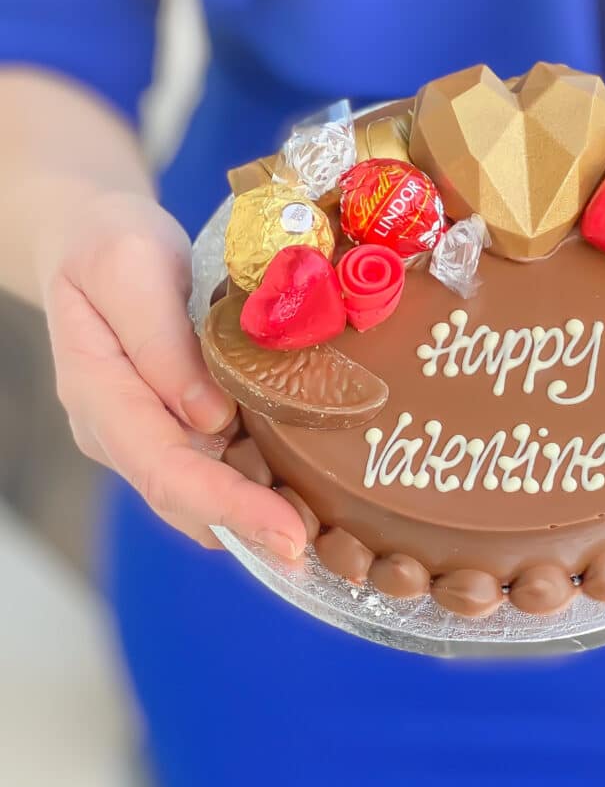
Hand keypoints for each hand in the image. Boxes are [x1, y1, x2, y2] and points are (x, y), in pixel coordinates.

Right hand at [41, 191, 307, 557]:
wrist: (94, 236)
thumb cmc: (110, 244)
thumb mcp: (131, 268)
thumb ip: (162, 343)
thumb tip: (212, 420)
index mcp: (101, 395)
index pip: (165, 469)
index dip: (227, 507)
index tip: (287, 534)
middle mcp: (124, 430)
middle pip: (188, 497)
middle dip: (253, 528)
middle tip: (323, 550)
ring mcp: (153, 430)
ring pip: (207, 490)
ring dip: (262, 516)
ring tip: (329, 534)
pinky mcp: (182, 421)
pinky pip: (221, 462)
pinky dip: (262, 483)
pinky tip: (311, 490)